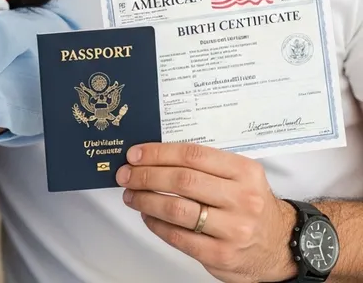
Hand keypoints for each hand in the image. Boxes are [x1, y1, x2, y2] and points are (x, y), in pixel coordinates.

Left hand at [117, 143, 297, 282]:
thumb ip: (205, 164)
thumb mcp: (240, 175)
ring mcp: (233, 230)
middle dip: (146, 175)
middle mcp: (241, 200)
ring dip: (146, 199)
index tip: (136, 154)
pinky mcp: (222, 256)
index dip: (158, 153)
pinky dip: (157, 224)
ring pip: (177, 209)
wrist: (282, 245)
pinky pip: (179, 237)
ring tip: (131, 194)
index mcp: (244, 172)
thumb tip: (155, 155)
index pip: (192, 155)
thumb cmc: (252, 205)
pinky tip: (148, 216)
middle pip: (182, 181)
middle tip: (126, 174)